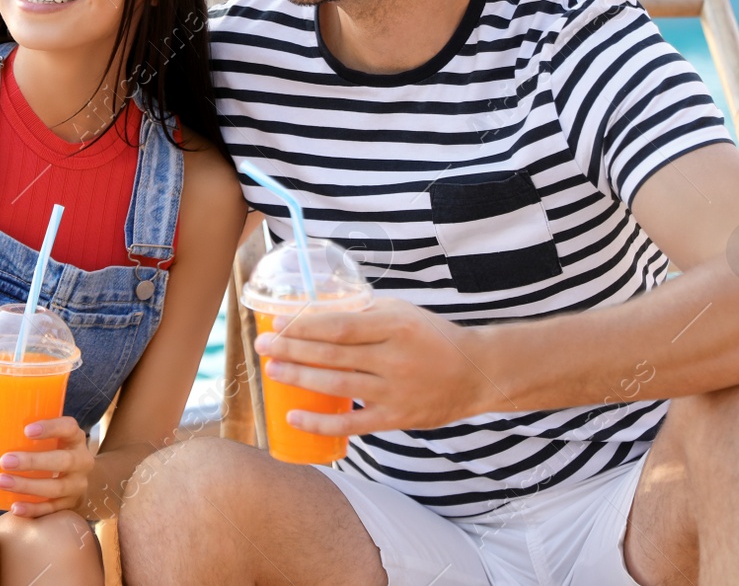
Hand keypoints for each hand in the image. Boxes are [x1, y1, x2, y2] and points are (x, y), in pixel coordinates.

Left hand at [0, 417, 94, 517]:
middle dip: (33, 462)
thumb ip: (4, 433)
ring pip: (56, 487)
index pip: (68, 427)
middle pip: (62, 460)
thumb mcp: (39, 440)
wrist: (76, 479)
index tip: (27, 430)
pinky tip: (14, 507)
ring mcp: (78, 484)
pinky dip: (33, 509)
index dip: (51, 427)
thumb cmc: (48, 451)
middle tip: (5, 461)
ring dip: (28, 486)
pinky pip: (53, 509)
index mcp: (73, 437)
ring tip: (2, 482)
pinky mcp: (72, 505)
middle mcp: (81, 459)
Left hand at [253, 297, 499, 435]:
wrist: (476, 373)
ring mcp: (395, 392)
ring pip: (337, 387)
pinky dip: (320, 422)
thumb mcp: (402, 313)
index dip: (303, 327)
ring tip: (271, 372)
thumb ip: (363, 313)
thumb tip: (316, 311)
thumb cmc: (432, 337)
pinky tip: (294, 416)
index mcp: (394, 326)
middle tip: (262, 346)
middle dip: (291, 350)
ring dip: (299, 379)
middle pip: (332, 355)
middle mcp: (394, 359)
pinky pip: (351, 425)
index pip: (339, 327)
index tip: (275, 324)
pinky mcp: (396, 419)